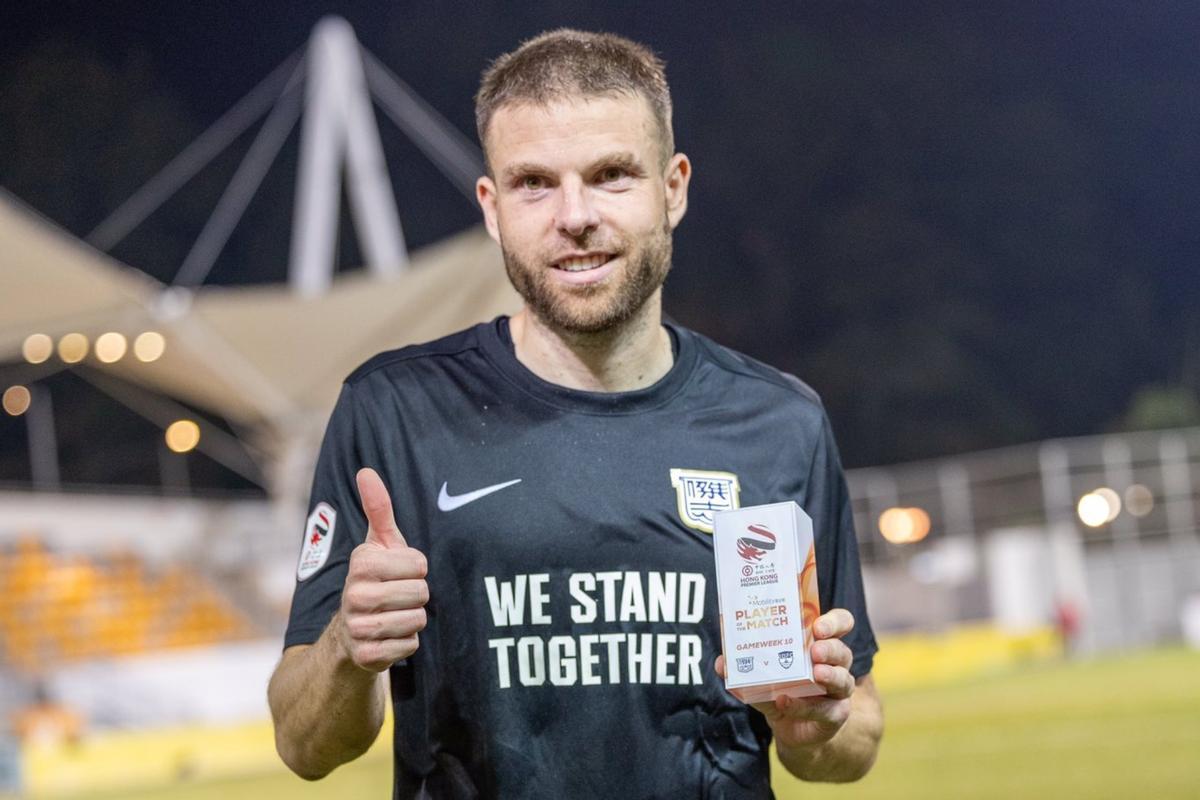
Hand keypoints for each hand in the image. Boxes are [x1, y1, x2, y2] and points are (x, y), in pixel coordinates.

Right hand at [336, 467, 428, 671]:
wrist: (349, 634)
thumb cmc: (375, 579)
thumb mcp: (378, 544)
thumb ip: (378, 509)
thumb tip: (366, 471)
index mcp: (361, 563)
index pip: (420, 564)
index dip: (417, 569)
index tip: (399, 572)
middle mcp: (354, 594)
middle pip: (420, 593)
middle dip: (417, 596)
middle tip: (398, 596)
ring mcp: (358, 626)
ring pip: (417, 620)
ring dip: (413, 619)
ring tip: (395, 614)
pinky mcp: (366, 655)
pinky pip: (409, 645)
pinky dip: (406, 642)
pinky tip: (390, 636)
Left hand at [716, 608, 856, 748]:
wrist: (791, 729)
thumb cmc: (781, 689)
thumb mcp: (762, 676)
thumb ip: (744, 668)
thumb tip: (722, 662)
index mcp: (820, 644)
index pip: (840, 624)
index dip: (834, 622)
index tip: (817, 626)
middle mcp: (835, 664)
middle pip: (843, 650)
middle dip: (829, 648)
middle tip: (814, 650)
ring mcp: (838, 690)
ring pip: (843, 679)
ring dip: (830, 675)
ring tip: (815, 673)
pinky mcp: (835, 715)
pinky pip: (826, 710)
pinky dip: (804, 706)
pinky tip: (787, 702)